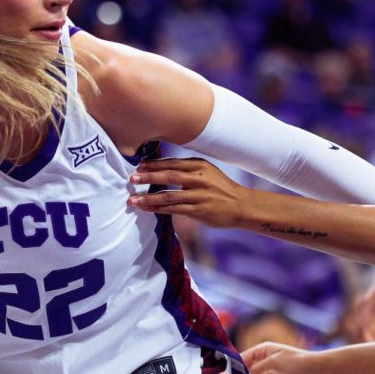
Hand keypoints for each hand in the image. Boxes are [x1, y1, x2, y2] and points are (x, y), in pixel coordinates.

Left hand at [127, 158, 247, 228]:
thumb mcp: (208, 172)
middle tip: (131, 179)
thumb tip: (164, 169)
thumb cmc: (222, 189)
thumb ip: (189, 170)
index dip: (154, 164)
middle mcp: (199, 178)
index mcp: (200, 166)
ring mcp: (200, 195)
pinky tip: (148, 210)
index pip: (173, 163)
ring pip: (169, 195)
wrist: (242, 206)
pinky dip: (159, 210)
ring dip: (149, 198)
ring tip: (133, 200)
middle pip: (169, 175)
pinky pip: (175, 210)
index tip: (139, 166)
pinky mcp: (200, 211)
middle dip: (148, 177)